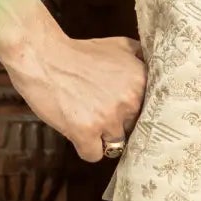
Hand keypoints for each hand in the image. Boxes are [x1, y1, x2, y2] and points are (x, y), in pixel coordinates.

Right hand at [2, 14, 146, 162]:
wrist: (43, 57)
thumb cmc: (80, 52)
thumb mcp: (120, 46)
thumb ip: (142, 59)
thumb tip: (158, 71)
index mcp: (141, 81)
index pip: (150, 113)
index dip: (134, 112)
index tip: (121, 108)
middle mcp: (130, 101)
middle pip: (132, 129)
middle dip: (117, 123)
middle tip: (98, 109)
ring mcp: (108, 119)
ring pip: (115, 145)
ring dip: (102, 136)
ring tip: (87, 119)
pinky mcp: (86, 133)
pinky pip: (94, 155)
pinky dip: (85, 147)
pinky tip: (77, 131)